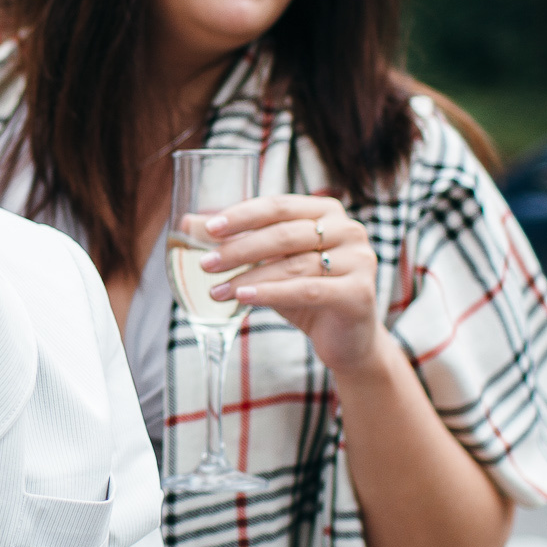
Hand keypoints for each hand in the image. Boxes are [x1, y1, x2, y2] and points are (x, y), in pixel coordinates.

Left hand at [195, 193, 384, 374]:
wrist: (348, 341)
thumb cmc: (306, 295)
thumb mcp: (270, 264)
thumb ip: (237, 241)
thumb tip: (188, 223)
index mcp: (327, 211)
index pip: (277, 205)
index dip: (241, 215)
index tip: (207, 228)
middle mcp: (348, 229)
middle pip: (282, 234)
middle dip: (238, 249)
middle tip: (206, 264)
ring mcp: (358, 259)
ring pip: (291, 264)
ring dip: (247, 276)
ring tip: (216, 290)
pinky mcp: (358, 292)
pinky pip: (306, 289)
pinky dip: (270, 293)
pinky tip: (243, 298)